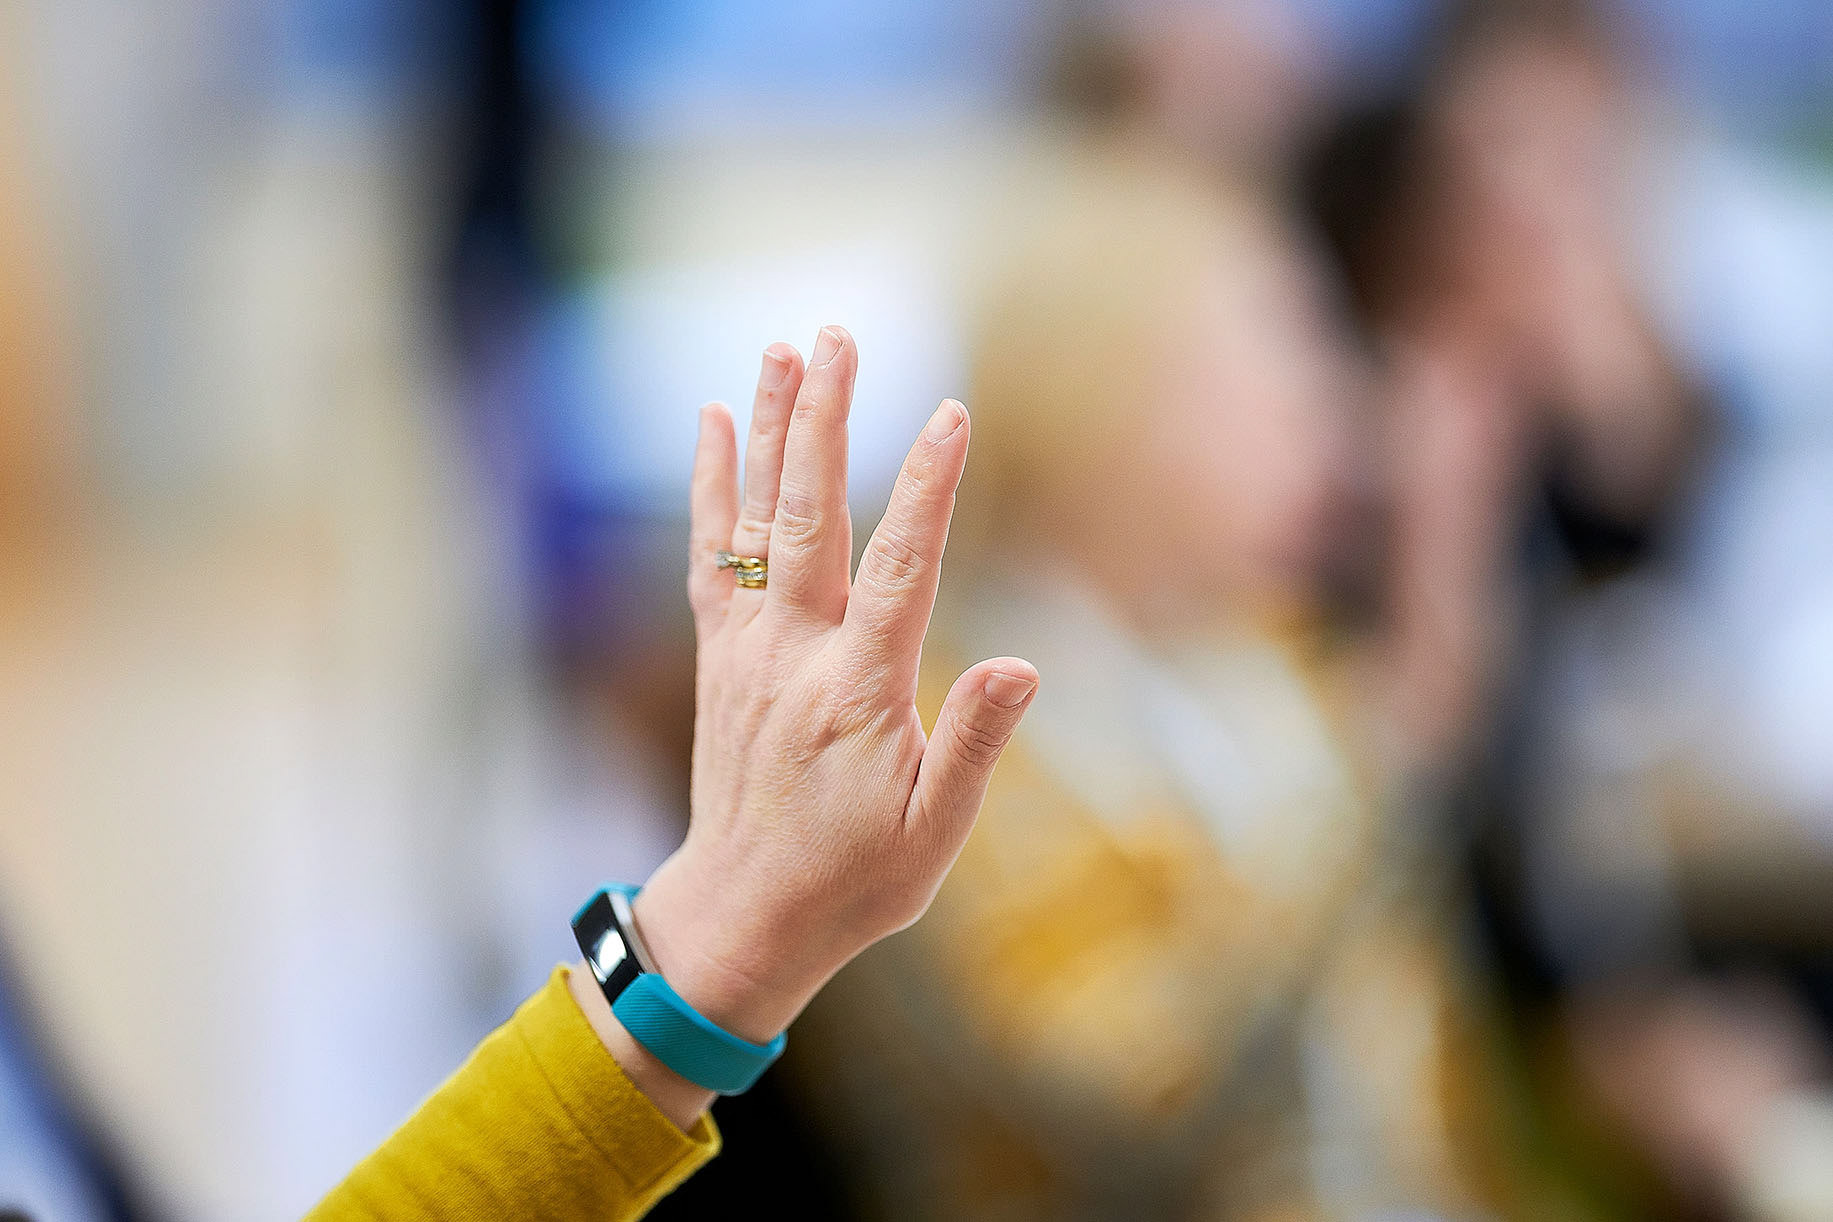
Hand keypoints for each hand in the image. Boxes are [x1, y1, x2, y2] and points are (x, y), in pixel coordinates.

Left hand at [573, 326, 1037, 1123]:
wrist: (742, 917)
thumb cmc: (854, 882)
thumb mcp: (933, 836)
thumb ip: (973, 746)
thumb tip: (1021, 665)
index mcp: (857, 694)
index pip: (901, 571)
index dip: (930, 490)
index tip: (954, 413)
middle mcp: (793, 657)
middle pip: (811, 517)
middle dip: (826, 421)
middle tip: (838, 337)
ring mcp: (747, 652)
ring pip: (757, 521)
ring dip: (771, 431)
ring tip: (784, 348)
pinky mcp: (720, 657)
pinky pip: (711, 555)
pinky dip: (712, 487)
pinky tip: (718, 421)